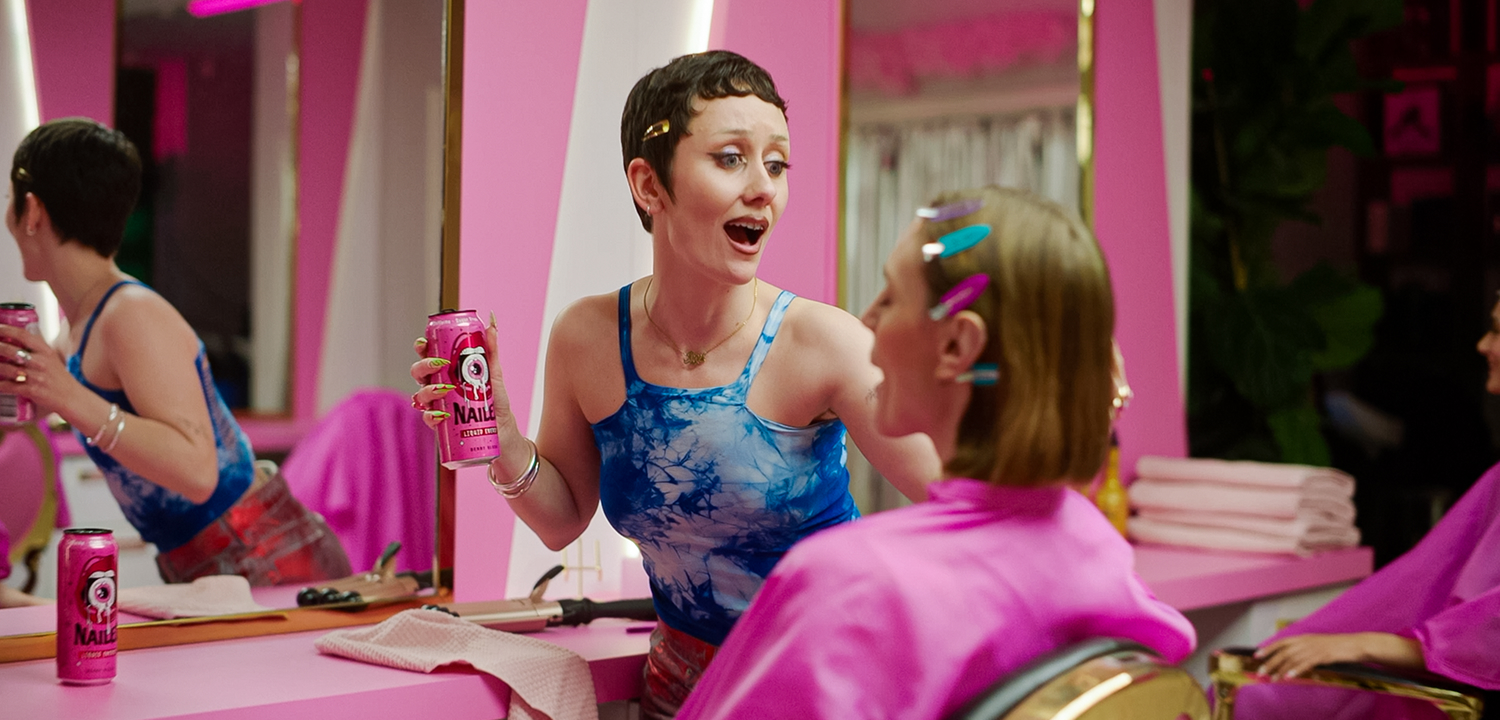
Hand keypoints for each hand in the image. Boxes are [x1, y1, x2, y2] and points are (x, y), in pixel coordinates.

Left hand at [0, 323, 78, 415]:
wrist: (70, 397)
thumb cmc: (59, 378)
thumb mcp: (52, 358)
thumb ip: (37, 349)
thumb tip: (16, 340)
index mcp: (46, 351)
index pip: (23, 335)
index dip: (6, 330)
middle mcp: (41, 362)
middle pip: (10, 350)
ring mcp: (35, 376)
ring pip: (5, 368)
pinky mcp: (31, 390)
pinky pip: (7, 386)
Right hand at [408, 312, 518, 433]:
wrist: (502, 430)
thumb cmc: (495, 401)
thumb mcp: (494, 373)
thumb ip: (491, 350)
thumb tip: (492, 323)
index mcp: (446, 372)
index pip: (428, 356)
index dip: (421, 347)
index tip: (424, 342)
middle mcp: (437, 387)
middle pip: (418, 373)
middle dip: (423, 366)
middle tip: (439, 365)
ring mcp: (437, 405)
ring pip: (419, 394)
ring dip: (427, 390)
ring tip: (444, 389)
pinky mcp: (440, 424)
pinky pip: (427, 418)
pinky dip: (431, 415)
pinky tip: (441, 414)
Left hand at [1254, 633, 1381, 679]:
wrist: (1356, 644)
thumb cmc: (1337, 647)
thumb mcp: (1317, 646)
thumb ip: (1304, 651)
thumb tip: (1291, 661)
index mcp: (1304, 638)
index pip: (1281, 642)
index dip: (1268, 648)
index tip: (1256, 656)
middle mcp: (1306, 641)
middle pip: (1283, 652)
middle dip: (1270, 662)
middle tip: (1260, 672)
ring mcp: (1314, 648)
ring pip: (1292, 658)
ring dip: (1280, 669)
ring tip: (1272, 678)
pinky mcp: (1323, 655)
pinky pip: (1307, 663)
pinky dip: (1296, 669)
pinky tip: (1289, 676)